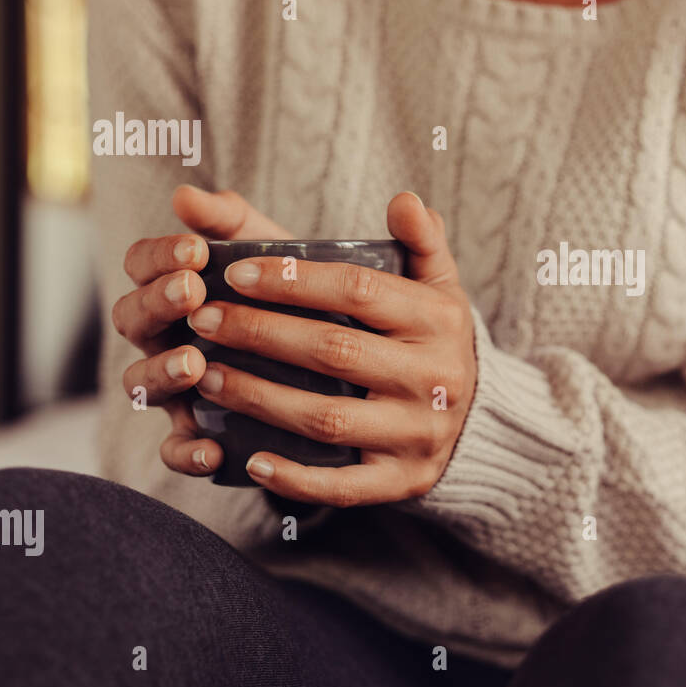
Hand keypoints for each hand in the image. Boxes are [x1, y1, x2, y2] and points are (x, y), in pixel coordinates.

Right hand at [113, 185, 292, 475]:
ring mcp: (176, 386)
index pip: (140, 263)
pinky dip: (186, 452)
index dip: (158, 256)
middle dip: (157, 304)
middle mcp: (164, 335)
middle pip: (131, 318)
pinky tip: (214, 450)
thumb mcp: (278, 250)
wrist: (345, 355)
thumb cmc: (299, 291)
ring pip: (140, 382)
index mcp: (175, 285)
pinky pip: (175, 450)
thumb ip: (236, 220)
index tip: (194, 249)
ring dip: (161, 372)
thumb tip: (188, 194)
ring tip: (195, 362)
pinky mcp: (198, 433)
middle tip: (192, 293)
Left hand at [185, 192, 476, 506]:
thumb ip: (422, 241)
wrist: (483, 422)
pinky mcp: (404, 481)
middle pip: (334, 351)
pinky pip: (343, 487)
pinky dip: (295, 478)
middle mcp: (434, 377)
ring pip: (327, 418)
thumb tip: (405, 199)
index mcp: (438, 320)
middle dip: (260, 333)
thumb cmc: (437, 341)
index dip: (294, 281)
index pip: (358, 291)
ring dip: (260, 398)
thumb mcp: (441, 287)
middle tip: (202, 319)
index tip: (235, 272)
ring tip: (206, 376)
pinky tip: (251, 460)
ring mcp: (418, 434)